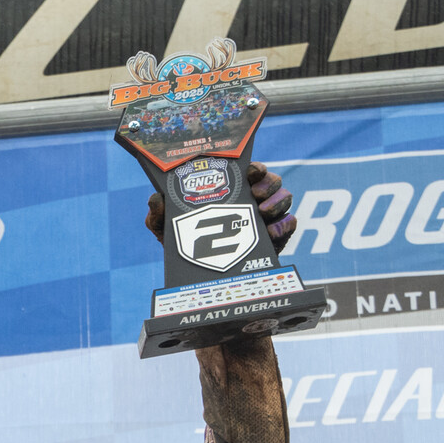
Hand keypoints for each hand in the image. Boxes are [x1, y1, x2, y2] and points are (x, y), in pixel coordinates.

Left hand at [145, 161, 296, 247]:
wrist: (202, 276)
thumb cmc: (185, 245)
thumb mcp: (167, 230)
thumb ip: (158, 215)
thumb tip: (154, 198)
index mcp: (232, 189)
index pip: (250, 170)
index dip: (254, 167)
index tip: (251, 170)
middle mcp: (253, 199)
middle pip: (272, 180)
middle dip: (268, 183)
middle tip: (255, 194)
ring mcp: (268, 217)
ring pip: (284, 198)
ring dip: (277, 203)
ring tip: (262, 213)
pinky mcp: (277, 236)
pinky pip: (289, 225)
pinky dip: (284, 226)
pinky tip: (272, 233)